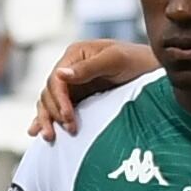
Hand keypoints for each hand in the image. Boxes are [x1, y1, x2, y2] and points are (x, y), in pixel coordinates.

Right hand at [30, 39, 153, 138]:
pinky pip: (55, 108)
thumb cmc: (138, 61)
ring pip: (48, 102)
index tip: (69, 118)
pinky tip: (35, 131)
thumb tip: (60, 74)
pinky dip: (45, 119)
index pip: (55, 79)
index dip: (59, 100)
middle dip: (55, 113)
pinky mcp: (77, 97)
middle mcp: (69, 68)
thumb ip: (89, 67)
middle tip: (70, 130)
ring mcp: (72, 84)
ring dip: (46, 119)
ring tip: (48, 137)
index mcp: (75, 54)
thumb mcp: (115, 60)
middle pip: (48, 93)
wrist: (154, 71)